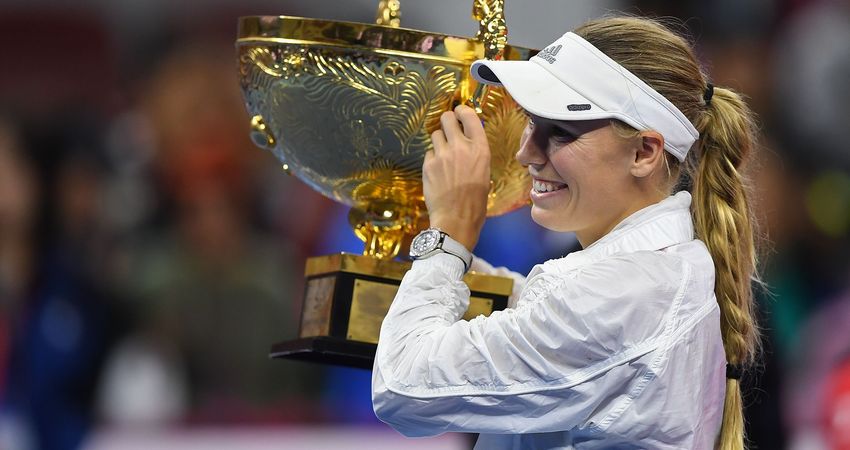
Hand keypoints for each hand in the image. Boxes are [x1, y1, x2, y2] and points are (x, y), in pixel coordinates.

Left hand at [424, 105, 490, 250]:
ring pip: (436, 134)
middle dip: (447, 121)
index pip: (469, 116)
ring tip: (443, 155)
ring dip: (439, 141)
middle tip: (448, 129)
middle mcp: (461, 147)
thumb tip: (467, 144)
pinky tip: (438, 171)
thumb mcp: (484, 173)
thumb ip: (475, 154)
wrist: (456, 219)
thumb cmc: (476, 201)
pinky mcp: (428, 164)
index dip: (462, 111)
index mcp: (480, 149)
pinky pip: (429, 152)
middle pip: (447, 118)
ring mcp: (442, 154)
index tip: (459, 113)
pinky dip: (433, 158)